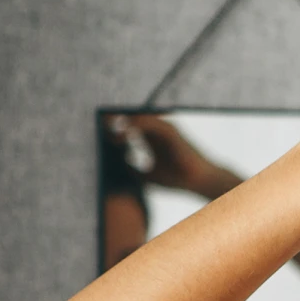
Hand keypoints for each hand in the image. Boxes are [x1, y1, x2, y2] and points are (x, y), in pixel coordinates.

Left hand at [105, 113, 235, 197]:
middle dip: (116, 120)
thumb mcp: (148, 176)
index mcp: (152, 141)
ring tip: (110, 126)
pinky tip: (126, 131)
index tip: (101, 133)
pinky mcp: (171, 132)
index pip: (129, 128)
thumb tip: (119, 165)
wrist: (198, 182)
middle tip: (101, 123)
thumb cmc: (177, 179)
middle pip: (133, 119)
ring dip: (125, 121)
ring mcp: (164, 130)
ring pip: (141, 118)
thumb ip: (133, 169)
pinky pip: (152, 123)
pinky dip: (138, 125)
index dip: (115, 129)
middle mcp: (157, 133)